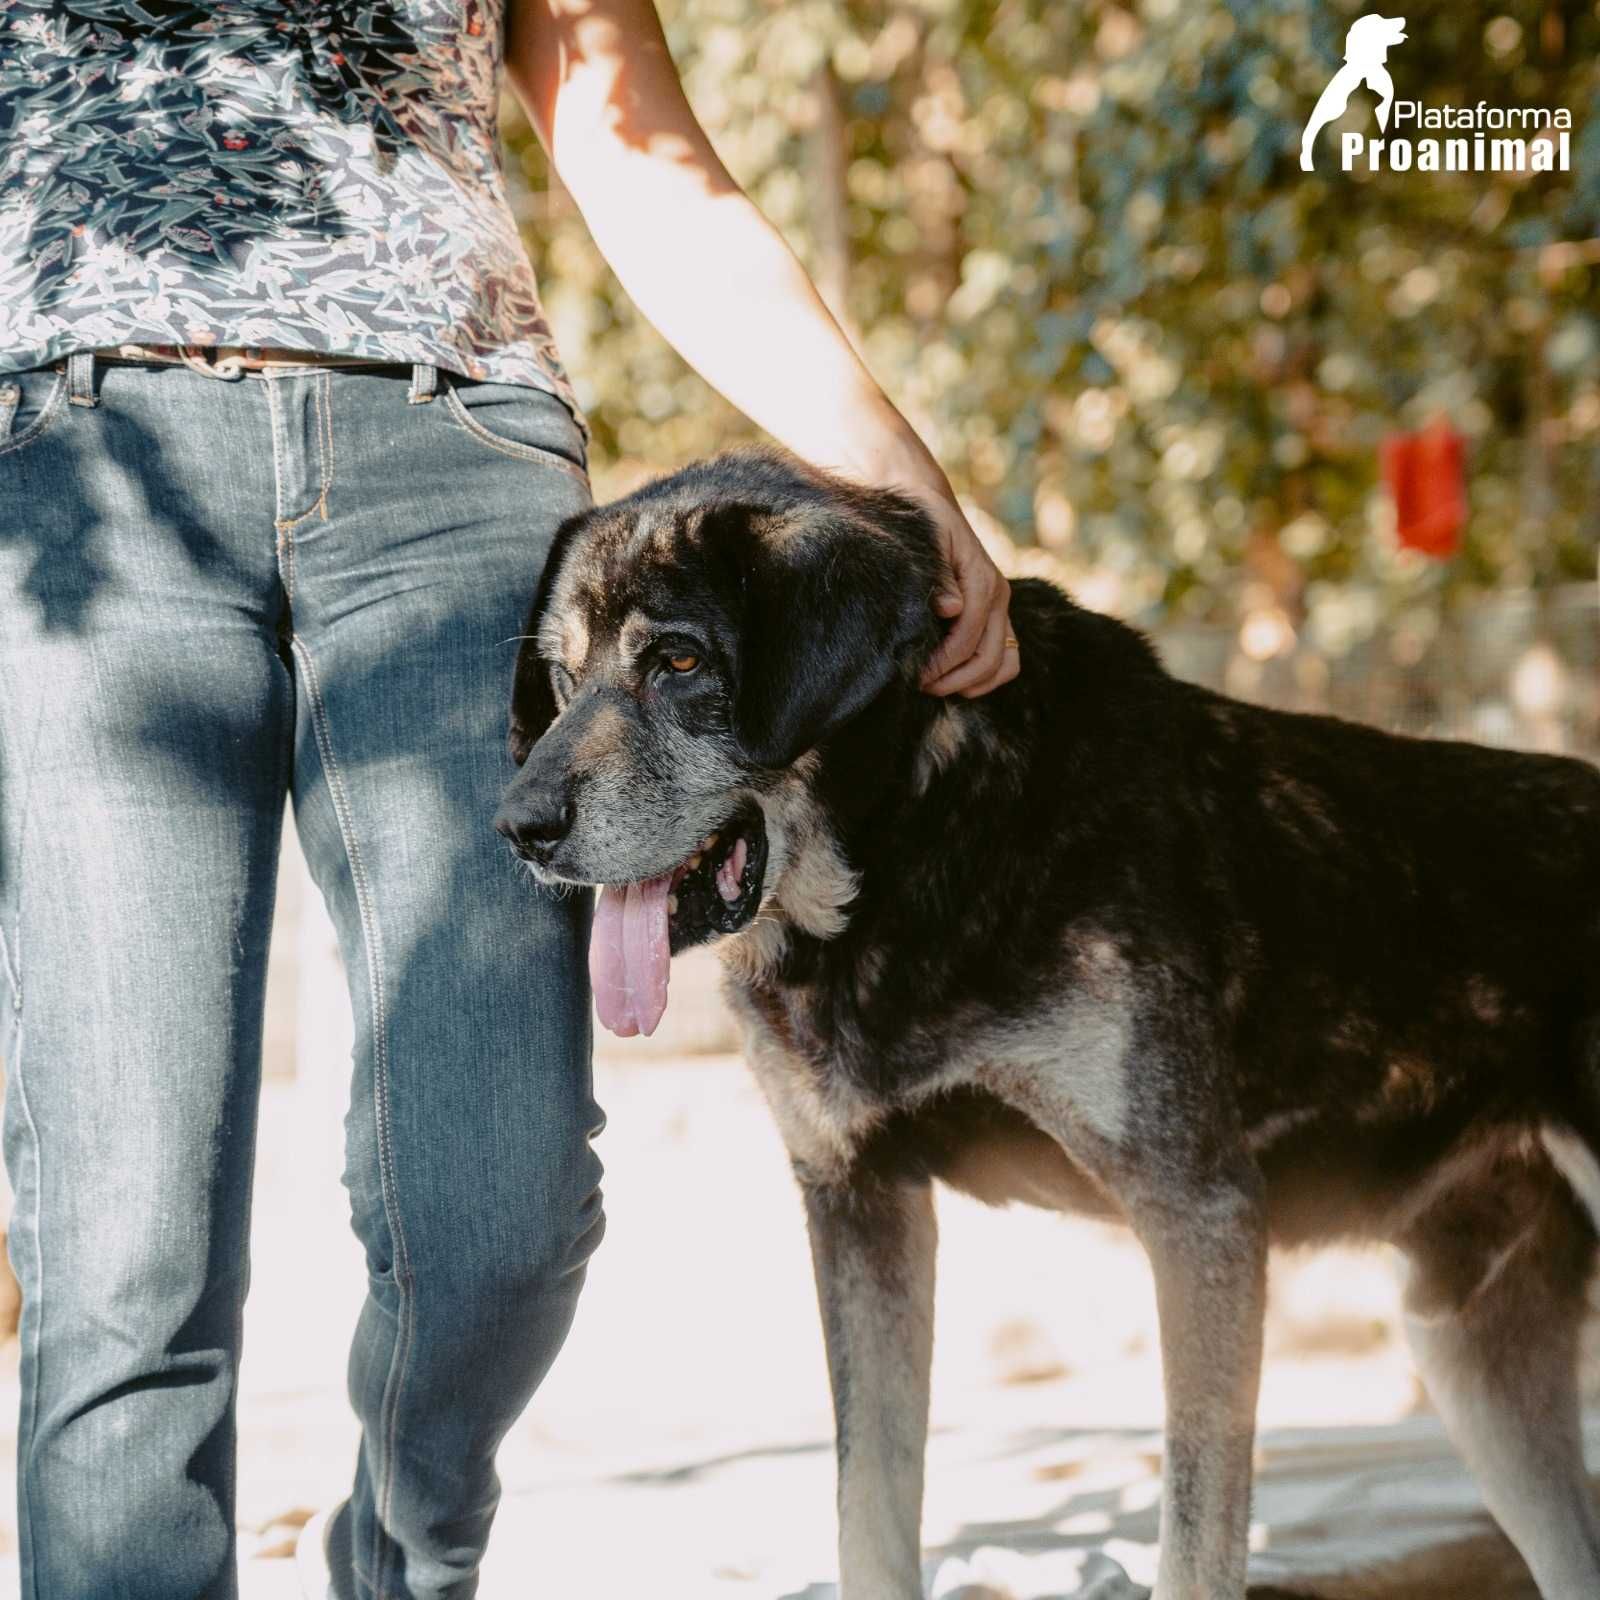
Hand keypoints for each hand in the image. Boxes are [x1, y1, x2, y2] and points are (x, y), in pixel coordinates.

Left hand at [907, 485, 1018, 697]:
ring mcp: (1001, 607)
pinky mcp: (997, 616)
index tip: (915, 675)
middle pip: (989, 657)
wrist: (929, 504)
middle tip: (921, 685)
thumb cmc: (921, 522)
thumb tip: (951, 609)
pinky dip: (985, 677)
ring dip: (972, 683)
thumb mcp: (927, 539)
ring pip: (1004, 663)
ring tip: (936, 686)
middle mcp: (998, 595)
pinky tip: (955, 681)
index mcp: (983, 579)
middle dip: (954, 679)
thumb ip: (939, 576)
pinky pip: (1006, 658)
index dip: (943, 662)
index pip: (969, 635)